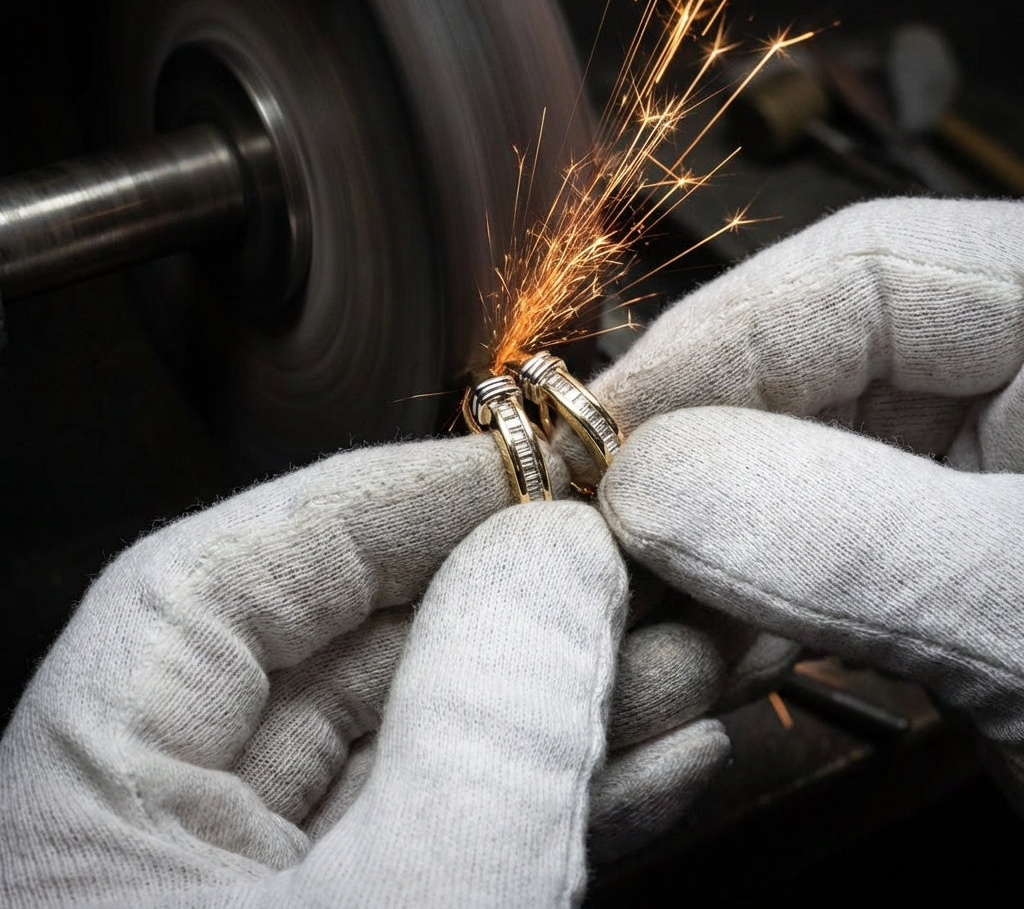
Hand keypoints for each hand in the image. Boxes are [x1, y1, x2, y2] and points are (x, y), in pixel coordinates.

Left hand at [0, 433, 632, 906]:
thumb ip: (480, 726)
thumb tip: (557, 557)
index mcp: (89, 818)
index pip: (217, 583)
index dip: (380, 500)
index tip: (515, 465)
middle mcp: (171, 851)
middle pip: (355, 659)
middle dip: (528, 607)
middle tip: (639, 556)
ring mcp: (278, 905)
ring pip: (433, 754)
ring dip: (578, 702)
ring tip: (698, 649)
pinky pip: (467, 846)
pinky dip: (567, 799)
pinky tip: (661, 754)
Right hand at [591, 195, 1023, 810]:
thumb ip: (850, 534)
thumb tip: (650, 481)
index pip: (868, 271)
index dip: (716, 337)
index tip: (603, 422)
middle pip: (818, 369)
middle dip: (699, 445)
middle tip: (595, 513)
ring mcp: (987, 477)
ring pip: (802, 465)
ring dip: (710, 531)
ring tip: (635, 584)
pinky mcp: (948, 565)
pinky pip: (818, 547)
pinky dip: (752, 590)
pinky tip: (702, 627)